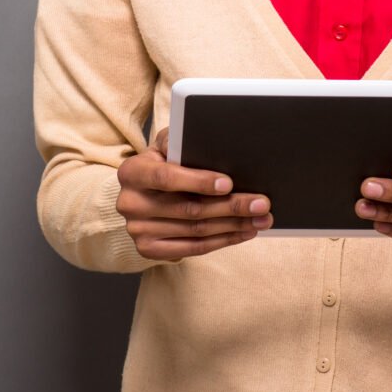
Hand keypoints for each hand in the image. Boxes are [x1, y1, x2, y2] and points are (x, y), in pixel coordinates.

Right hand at [116, 128, 272, 260]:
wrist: (140, 194)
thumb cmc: (160, 163)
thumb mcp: (164, 145)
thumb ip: (178, 141)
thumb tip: (206, 143)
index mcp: (131, 172)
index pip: (166, 177)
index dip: (199, 181)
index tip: (228, 183)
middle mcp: (130, 203)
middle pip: (189, 208)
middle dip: (230, 206)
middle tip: (261, 204)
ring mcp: (138, 230)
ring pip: (196, 230)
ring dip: (234, 225)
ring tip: (261, 219)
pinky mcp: (149, 250)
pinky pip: (194, 248)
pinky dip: (223, 240)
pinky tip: (243, 232)